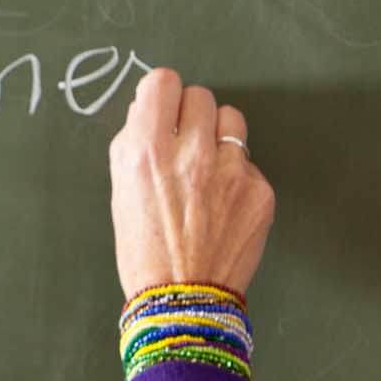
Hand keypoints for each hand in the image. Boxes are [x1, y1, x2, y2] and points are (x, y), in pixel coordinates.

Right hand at [108, 68, 274, 301]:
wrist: (183, 299)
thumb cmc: (144, 251)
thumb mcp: (121, 192)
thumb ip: (136, 144)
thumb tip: (151, 109)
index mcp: (145, 152)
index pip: (162, 82)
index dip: (162, 94)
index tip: (163, 107)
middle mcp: (189, 154)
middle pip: (200, 95)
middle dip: (191, 115)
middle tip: (185, 143)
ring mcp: (229, 171)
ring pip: (231, 119)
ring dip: (218, 135)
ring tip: (208, 169)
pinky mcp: (258, 190)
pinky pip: (248, 162)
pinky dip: (236, 176)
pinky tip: (222, 204)